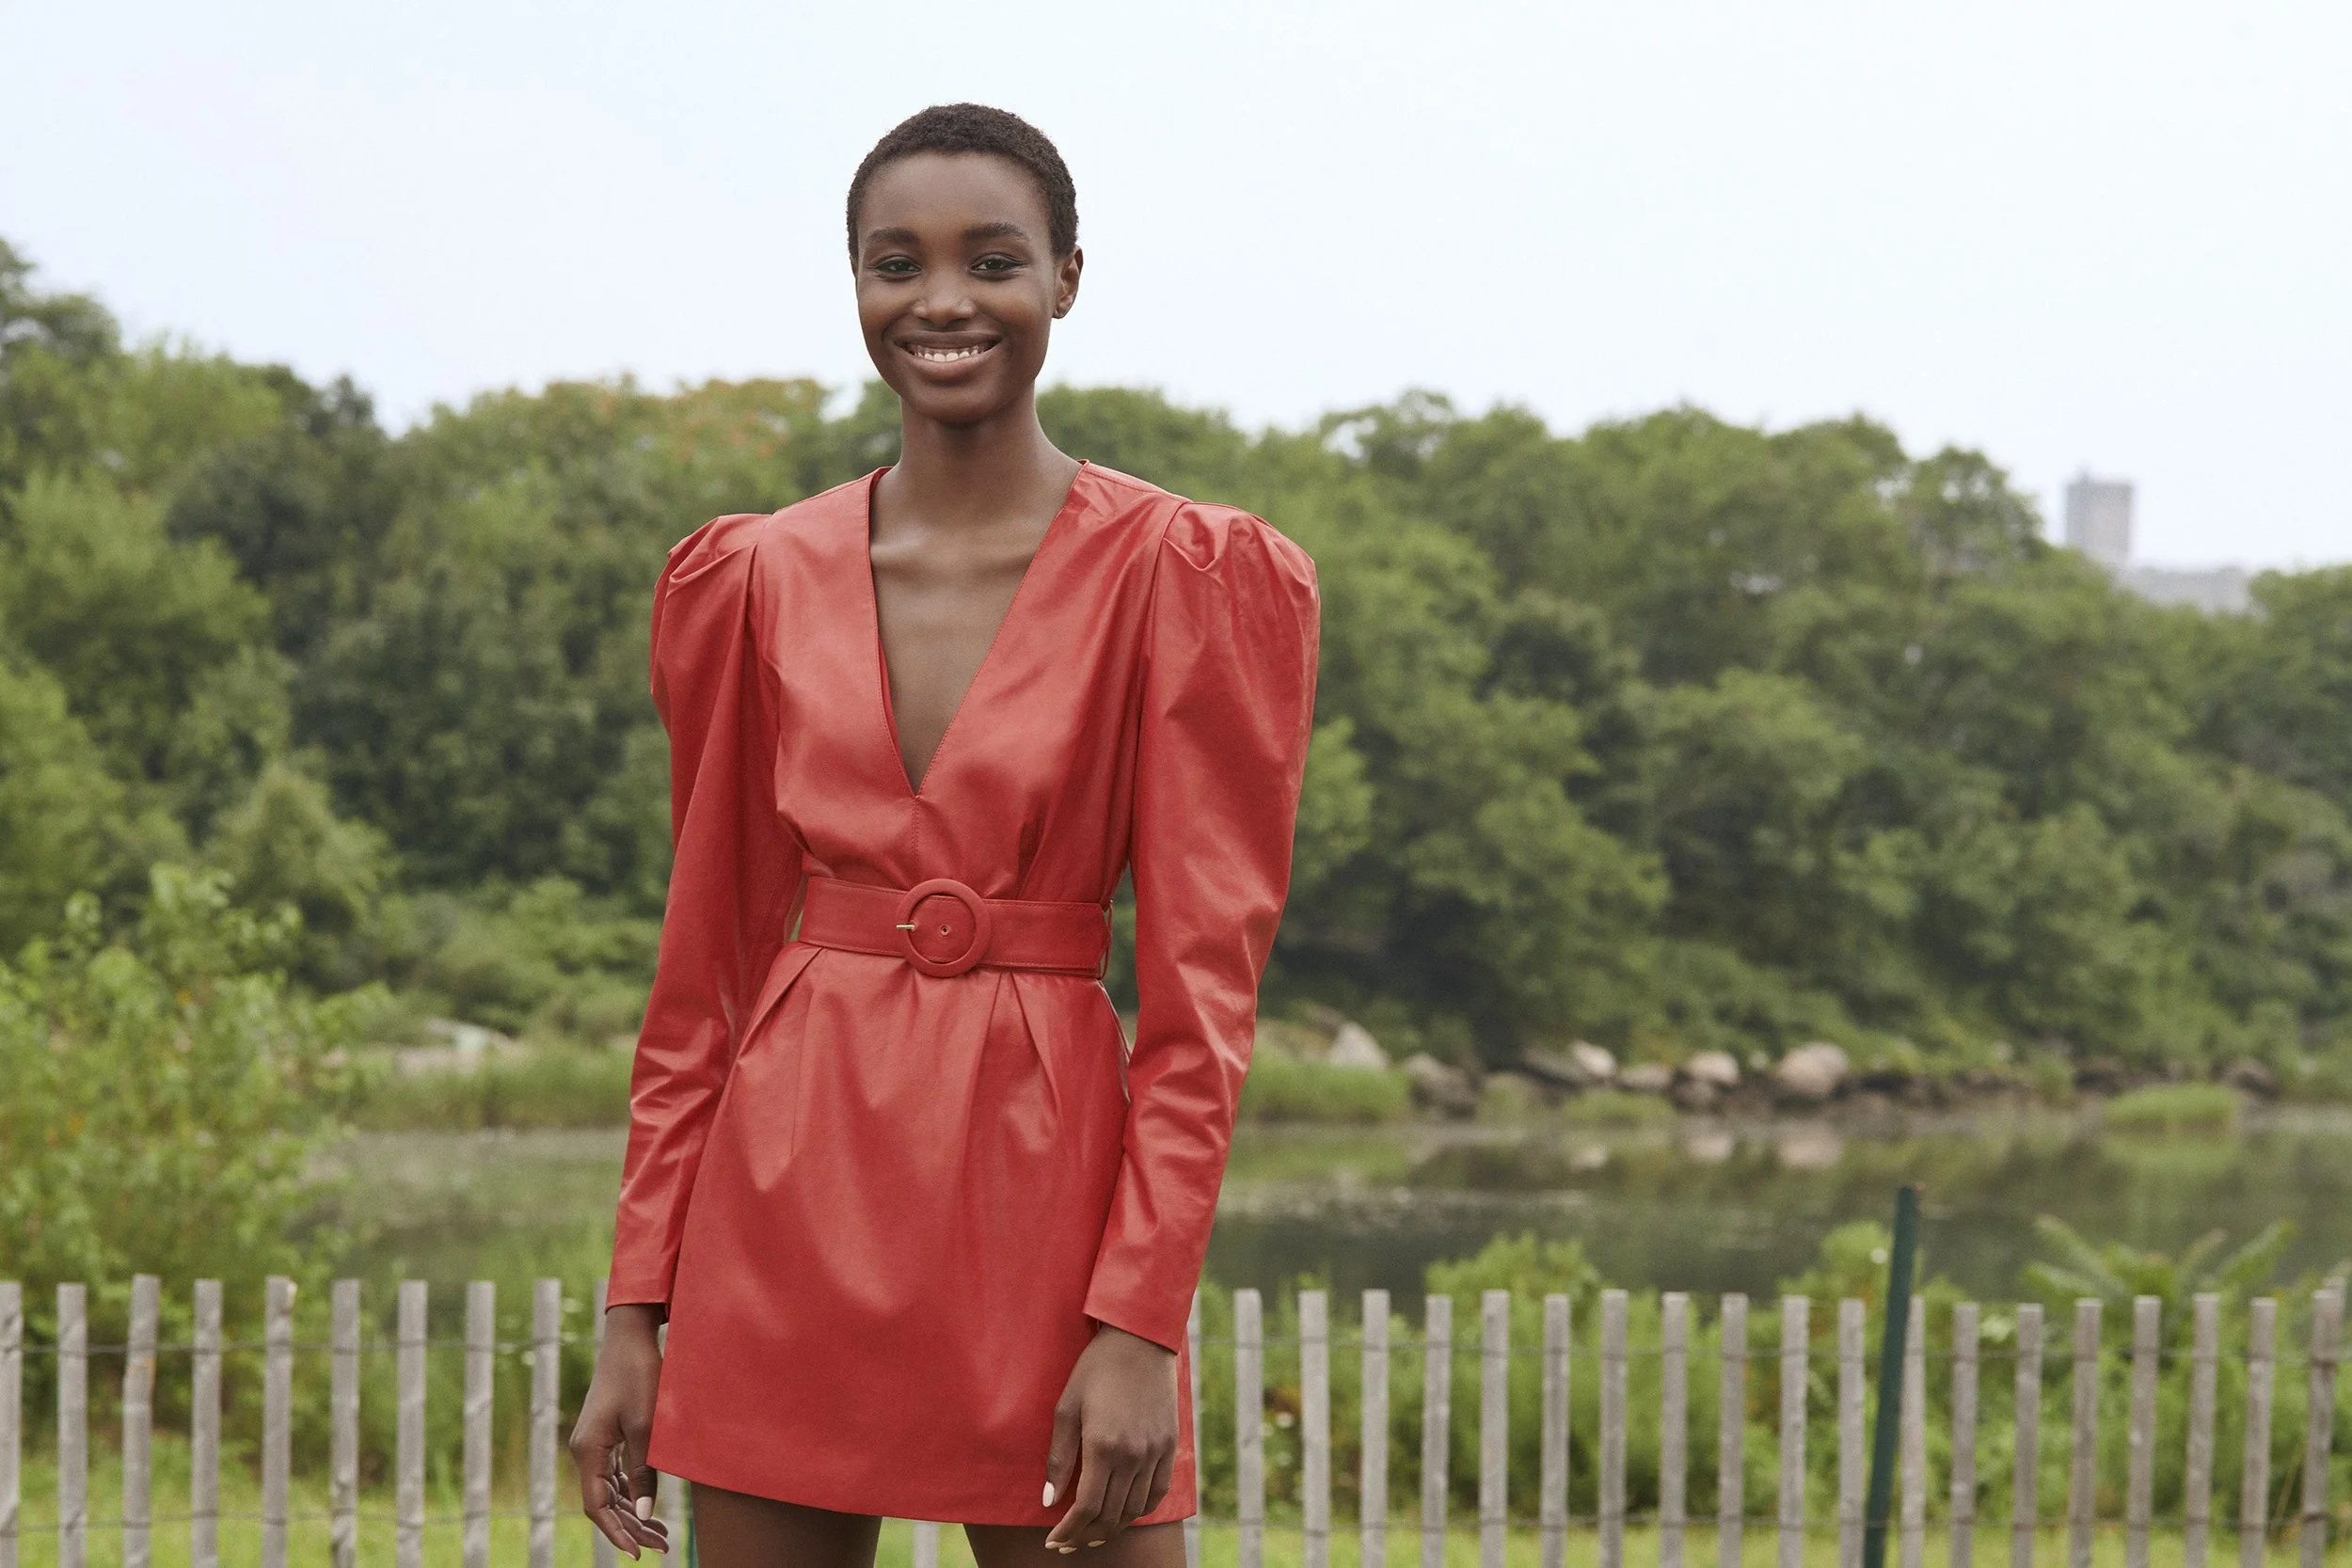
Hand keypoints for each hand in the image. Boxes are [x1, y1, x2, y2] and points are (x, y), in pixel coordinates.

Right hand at [568, 1304, 673, 1558]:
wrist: (630, 1337)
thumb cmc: (640, 1376)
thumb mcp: (647, 1427)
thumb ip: (644, 1471)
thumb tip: (644, 1513)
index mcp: (587, 1450)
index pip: (597, 1506)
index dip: (617, 1532)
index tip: (638, 1554)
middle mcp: (583, 1450)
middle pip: (603, 1502)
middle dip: (630, 1527)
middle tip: (661, 1546)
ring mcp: (592, 1443)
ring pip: (608, 1490)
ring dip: (631, 1512)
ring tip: (660, 1534)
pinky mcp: (604, 1435)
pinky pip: (612, 1475)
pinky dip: (629, 1492)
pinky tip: (647, 1505)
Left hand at [1043, 1323, 1178, 1551]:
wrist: (1140, 1340)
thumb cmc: (1096, 1369)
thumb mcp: (1067, 1408)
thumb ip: (1059, 1458)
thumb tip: (1050, 1501)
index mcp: (1104, 1446)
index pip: (1087, 1508)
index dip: (1069, 1531)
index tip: (1053, 1541)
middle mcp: (1133, 1455)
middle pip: (1111, 1515)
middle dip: (1086, 1536)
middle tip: (1068, 1543)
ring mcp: (1155, 1452)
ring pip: (1136, 1509)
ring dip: (1113, 1528)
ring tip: (1093, 1534)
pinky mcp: (1169, 1445)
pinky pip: (1158, 1492)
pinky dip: (1141, 1510)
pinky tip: (1125, 1514)